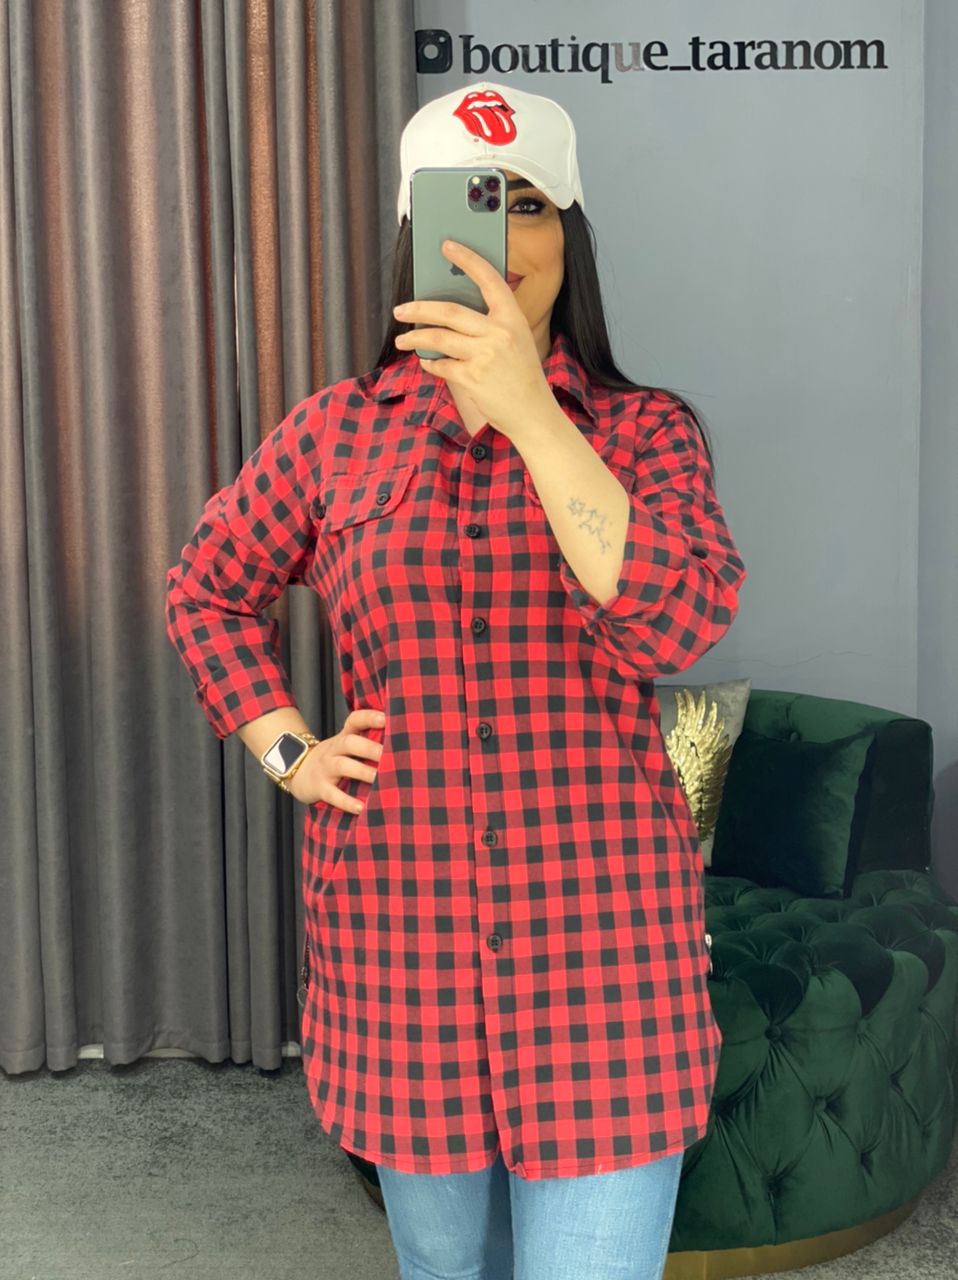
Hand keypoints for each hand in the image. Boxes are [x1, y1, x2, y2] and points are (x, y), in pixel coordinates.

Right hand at [287, 707, 384, 812]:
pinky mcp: (319, 788)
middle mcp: (333, 749)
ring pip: (342, 766)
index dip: (369, 717)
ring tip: (380, 779)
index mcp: (343, 738)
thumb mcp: (345, 746)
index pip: (354, 720)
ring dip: (362, 771)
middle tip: (390, 754)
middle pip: (350, 742)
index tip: (387, 718)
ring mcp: (324, 768)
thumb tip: (402, 744)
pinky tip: (361, 808)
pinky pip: (332, 794)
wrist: (296, 771)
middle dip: (370, 747)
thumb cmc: (332, 759)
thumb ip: (367, 742)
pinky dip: (346, 801)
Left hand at [392, 239, 556, 441]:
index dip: (468, 259)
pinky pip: (442, 365)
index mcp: (513, 319)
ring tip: (403, 339)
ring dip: (415, 338)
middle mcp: (499, 334)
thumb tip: (451, 312)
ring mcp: (485, 356)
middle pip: (449, 311)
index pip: (489, 280)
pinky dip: (430, 364)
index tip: (447, 246)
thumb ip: (491, 324)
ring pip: (438, 338)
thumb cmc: (522, 376)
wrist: (533, 413)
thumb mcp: (516, 342)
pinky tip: (426, 363)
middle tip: (400, 309)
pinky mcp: (473, 379)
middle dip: (419, 308)